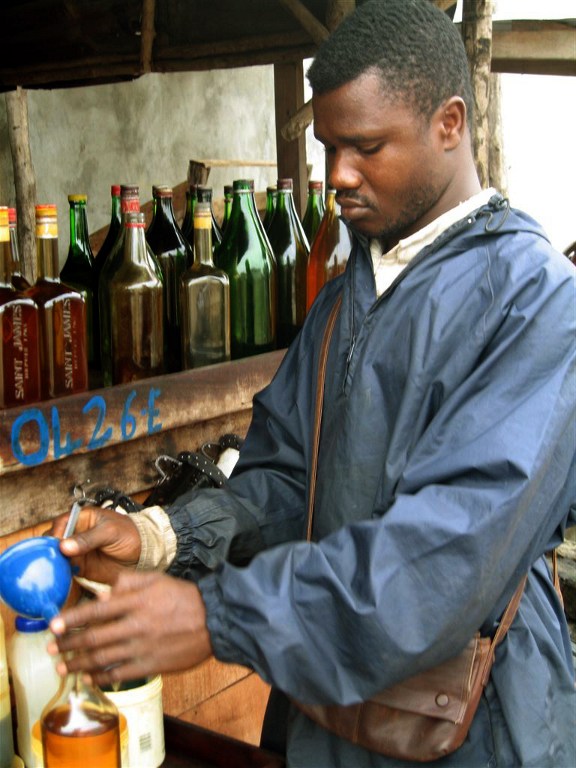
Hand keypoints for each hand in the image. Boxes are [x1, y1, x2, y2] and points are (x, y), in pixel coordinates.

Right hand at [48, 505, 141, 585]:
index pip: (61, 524)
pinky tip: (63, 577)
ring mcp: (76, 551)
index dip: (56, 534)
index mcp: (81, 518)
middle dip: (51, 550)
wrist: (142, 552)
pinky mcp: (79, 567)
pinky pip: (64, 570)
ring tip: (58, 570)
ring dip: (54, 563)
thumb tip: (63, 546)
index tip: (57, 547)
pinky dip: (61, 574)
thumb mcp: (110, 532)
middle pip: (53, 541)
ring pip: (56, 557)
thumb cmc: (128, 534)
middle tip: (55, 560)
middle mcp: (75, 534)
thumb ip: (88, 538)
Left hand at [49, 571, 212, 684]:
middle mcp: (137, 625)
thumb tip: (103, 591)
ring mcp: (143, 647)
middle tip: (52, 648)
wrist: (213, 620)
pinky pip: (119, 674)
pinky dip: (101, 678)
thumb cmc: (184, 597)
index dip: (73, 619)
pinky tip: (89, 677)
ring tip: (63, 667)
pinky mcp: (151, 665)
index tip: (54, 625)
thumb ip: (129, 582)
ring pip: (103, 659)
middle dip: (69, 645)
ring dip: (78, 664)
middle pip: (94, 638)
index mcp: (137, 602)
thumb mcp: (157, 579)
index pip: (97, 611)